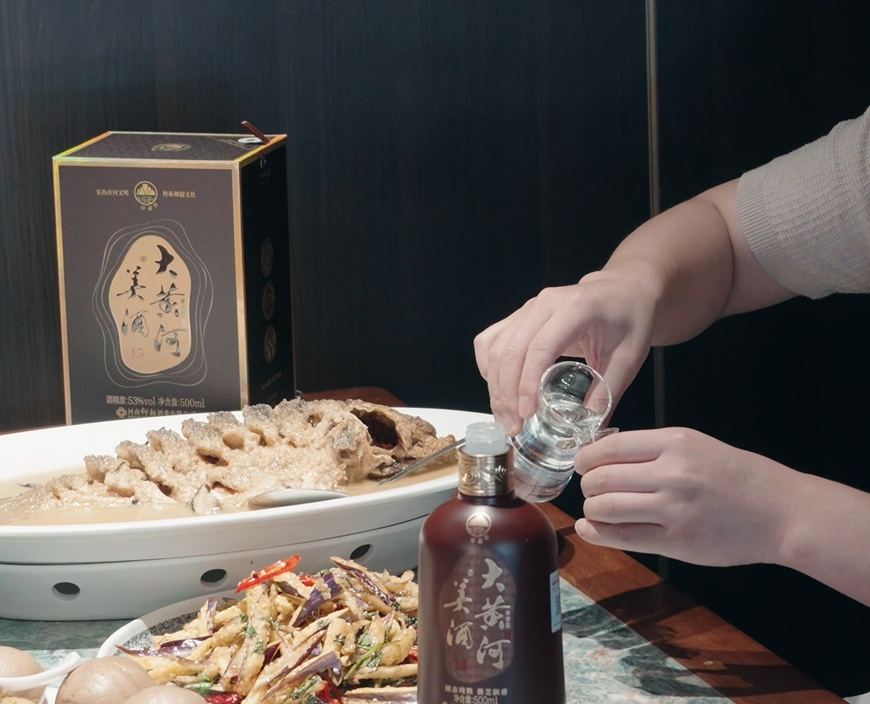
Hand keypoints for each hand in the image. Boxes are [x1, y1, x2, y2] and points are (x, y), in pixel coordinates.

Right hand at [473, 268, 657, 434]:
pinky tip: (499, 390)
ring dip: (495, 386)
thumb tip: (588, 429)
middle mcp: (545, 303)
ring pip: (496, 347)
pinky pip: (491, 341)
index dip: (527, 382)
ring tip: (506, 417)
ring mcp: (528, 308)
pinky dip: (489, 367)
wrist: (623, 291)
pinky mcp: (519, 316)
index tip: (527, 413)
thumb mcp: (628, 358)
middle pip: (511, 350)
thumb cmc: (629, 319)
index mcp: (575, 309)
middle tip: (513, 426)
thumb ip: (607, 392)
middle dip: (506, 393)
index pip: (540, 347)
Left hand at [575, 428, 801, 566]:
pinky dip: (598, 533)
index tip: (582, 464)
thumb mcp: (695, 444)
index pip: (609, 447)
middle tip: (590, 489)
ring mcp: (674, 510)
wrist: (781, 511)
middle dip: (587, 485)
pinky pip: (623, 537)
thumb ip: (651, 449)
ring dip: (591, 510)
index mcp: (675, 443)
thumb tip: (602, 454)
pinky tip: (590, 529)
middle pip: (602, 478)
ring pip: (607, 508)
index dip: (586, 458)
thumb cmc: (737, 475)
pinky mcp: (677, 542)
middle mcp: (672, 474)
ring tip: (595, 509)